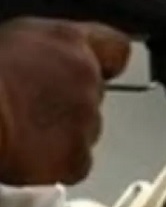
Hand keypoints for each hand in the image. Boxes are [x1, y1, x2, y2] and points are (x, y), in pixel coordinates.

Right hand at [0, 18, 130, 184]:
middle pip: (94, 94)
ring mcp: (85, 116)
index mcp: (66, 40)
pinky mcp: (75, 154)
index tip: (97, 72)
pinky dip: (56, 166)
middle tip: (35, 113)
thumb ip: (42, 51)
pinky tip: (28, 159)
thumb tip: (42, 66)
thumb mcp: (9, 42)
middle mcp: (85, 75)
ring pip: (87, 130)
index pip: (114, 48)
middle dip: (71, 105)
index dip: (104, 63)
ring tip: (24, 136)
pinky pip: (76, 164)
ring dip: (64, 135)